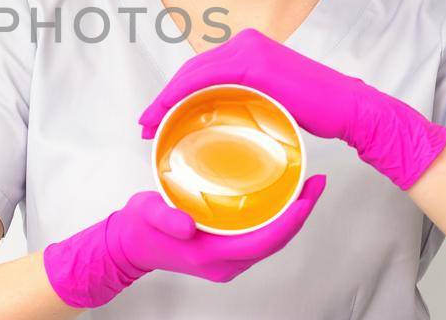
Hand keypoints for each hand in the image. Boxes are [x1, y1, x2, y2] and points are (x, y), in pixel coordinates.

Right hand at [43, 175, 327, 307]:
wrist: (129, 245)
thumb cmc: (139, 228)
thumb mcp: (147, 214)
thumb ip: (165, 218)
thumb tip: (187, 223)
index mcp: (211, 255)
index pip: (263, 241)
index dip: (290, 221)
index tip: (306, 197)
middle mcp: (225, 262)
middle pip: (276, 241)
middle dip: (300, 214)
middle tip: (316, 183)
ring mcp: (228, 259)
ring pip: (271, 239)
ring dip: (291, 216)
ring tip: (306, 186)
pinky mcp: (227, 250)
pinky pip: (260, 236)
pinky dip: (276, 217)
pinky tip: (282, 196)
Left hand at [136, 28, 445, 189]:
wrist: (350, 109)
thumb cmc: (317, 110)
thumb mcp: (273, 98)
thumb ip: (248, 96)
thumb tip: (226, 114)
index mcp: (250, 47)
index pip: (201, 69)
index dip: (173, 92)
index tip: (157, 117)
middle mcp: (247, 42)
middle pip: (191, 70)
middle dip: (164, 97)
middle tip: (146, 124)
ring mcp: (251, 51)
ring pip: (193, 75)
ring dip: (166, 99)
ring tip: (151, 125)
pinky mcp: (256, 65)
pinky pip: (207, 80)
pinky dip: (183, 96)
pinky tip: (169, 115)